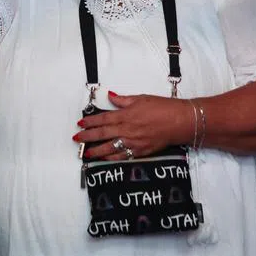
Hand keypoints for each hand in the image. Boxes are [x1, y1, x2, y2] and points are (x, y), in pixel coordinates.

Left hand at [75, 93, 192, 160]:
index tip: (80, 123)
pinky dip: (112, 158)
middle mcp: (127, 129)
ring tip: (86, 153)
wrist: (178, 121)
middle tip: (77, 139)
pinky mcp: (140, 151)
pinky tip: (105, 158)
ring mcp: (133, 142)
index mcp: (126, 115)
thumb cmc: (162, 108)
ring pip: (110, 148)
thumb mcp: (141, 98)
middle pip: (102, 134)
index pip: (103, 119)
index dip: (90, 121)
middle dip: (88, 137)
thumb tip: (111, 97)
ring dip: (96, 150)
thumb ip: (124, 100)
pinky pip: (122, 156)